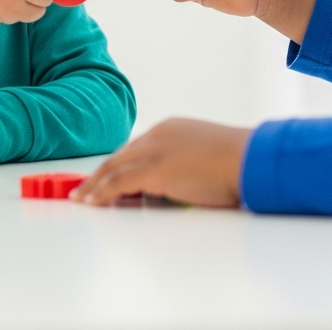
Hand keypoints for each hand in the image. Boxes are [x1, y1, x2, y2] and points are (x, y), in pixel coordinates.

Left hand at [71, 118, 250, 206]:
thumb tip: (178, 186)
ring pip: (113, 168)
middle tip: (82, 187)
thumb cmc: (240, 163)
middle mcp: (158, 135)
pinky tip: (90, 202)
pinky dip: (100, 193)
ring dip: (94, 185)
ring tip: (80, 198)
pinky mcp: (153, 170)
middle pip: (119, 156)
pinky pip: (117, 183)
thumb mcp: (207, 157)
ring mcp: (154, 151)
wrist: (251, 159)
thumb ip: (187, 166)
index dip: (118, 165)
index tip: (105, 177)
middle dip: (99, 173)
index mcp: (171, 129)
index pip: (136, 149)